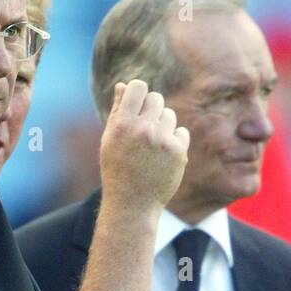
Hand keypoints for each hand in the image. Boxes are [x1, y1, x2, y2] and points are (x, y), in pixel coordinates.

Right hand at [99, 79, 189, 215]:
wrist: (132, 204)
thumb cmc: (117, 170)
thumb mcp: (110, 140)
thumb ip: (118, 111)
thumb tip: (123, 85)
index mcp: (122, 124)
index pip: (138, 87)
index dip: (139, 93)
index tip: (138, 104)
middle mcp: (142, 129)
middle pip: (156, 98)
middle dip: (152, 110)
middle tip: (145, 129)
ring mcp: (162, 140)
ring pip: (169, 115)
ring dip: (163, 126)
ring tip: (152, 146)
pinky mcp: (178, 152)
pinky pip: (181, 132)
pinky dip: (174, 141)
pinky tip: (163, 156)